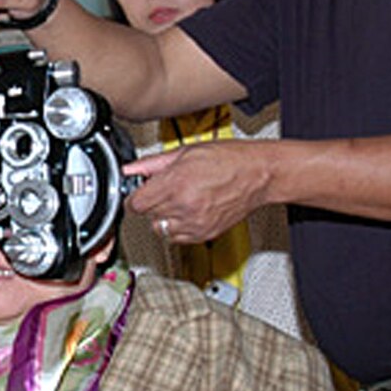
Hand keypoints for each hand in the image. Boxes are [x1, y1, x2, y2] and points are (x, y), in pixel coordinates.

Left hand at [124, 141, 276, 243]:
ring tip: (178, 200)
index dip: (136, 196)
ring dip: (163, 216)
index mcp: (176, 184)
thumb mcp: (185, 152)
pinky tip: (188, 211)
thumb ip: (153, 164)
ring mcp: (195, 223)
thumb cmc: (229, 159)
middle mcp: (183, 207)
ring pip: (160, 229)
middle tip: (165, 189)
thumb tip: (131, 169)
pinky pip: (177, 238)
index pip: (136, 204)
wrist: (259, 174)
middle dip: (151, 202)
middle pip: (147, 215)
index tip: (140, 191)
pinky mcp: (204, 234)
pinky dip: (177, 227)